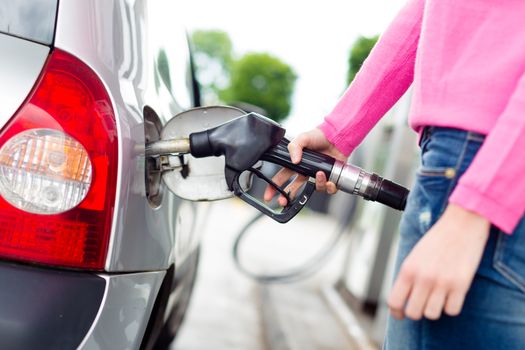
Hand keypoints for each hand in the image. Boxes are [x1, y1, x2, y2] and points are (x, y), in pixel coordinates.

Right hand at [263, 128, 346, 205]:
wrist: (336, 136)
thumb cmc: (318, 136)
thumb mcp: (302, 138)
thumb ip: (294, 147)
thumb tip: (294, 160)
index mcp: (296, 165)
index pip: (281, 178)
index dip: (273, 188)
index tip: (268, 196)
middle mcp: (306, 172)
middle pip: (293, 189)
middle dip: (287, 197)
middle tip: (283, 201)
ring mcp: (317, 176)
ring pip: (314, 189)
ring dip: (317, 184)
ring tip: (320, 174)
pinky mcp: (330, 178)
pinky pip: (329, 190)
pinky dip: (329, 188)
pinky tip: (330, 181)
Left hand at [388, 204, 489, 319]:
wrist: (462, 223)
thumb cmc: (438, 239)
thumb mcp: (415, 255)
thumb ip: (408, 276)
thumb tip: (403, 298)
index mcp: (408, 269)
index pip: (394, 302)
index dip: (396, 312)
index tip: (401, 314)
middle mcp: (423, 278)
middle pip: (413, 313)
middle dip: (417, 311)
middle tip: (423, 304)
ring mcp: (442, 282)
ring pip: (432, 315)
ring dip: (435, 309)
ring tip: (438, 297)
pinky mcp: (461, 285)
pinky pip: (452, 311)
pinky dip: (451, 306)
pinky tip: (452, 295)